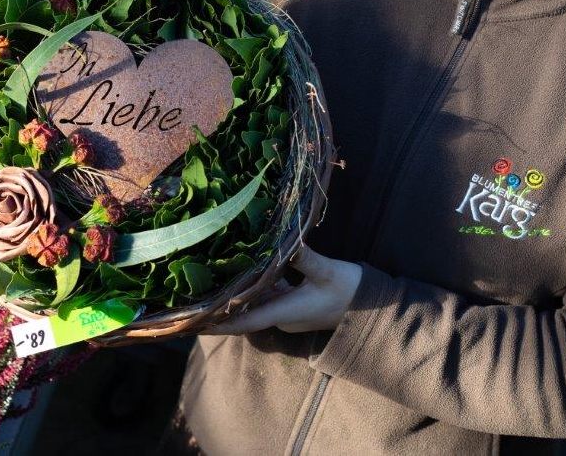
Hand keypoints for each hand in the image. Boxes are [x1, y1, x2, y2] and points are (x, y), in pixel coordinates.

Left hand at [202, 246, 361, 334]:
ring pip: (254, 304)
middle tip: (195, 294)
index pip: (243, 321)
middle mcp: (281, 315)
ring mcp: (288, 311)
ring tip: (212, 280)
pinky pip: (267, 297)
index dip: (217, 322)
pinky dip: (254, 288)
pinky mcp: (295, 302)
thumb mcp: (327, 271)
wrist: (371, 307)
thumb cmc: (349, 290)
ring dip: (236, 296)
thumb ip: (305, 259)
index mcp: (284, 311)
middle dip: (220, 306)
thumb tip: (286, 243)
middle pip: (243, 313)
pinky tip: (247, 270)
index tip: (193, 321)